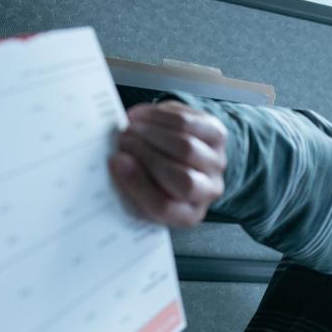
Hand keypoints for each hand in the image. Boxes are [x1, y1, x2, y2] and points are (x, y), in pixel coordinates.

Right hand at [109, 100, 226, 226]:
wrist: (184, 157)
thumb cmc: (156, 178)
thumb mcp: (140, 193)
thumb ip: (127, 186)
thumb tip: (114, 162)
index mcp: (186, 215)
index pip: (164, 207)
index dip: (137, 184)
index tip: (116, 162)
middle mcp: (208, 191)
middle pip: (181, 178)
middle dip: (144, 155)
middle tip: (121, 141)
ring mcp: (216, 163)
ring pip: (185, 147)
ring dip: (150, 133)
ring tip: (129, 128)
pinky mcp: (217, 134)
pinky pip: (187, 123)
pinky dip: (159, 117)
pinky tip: (141, 117)